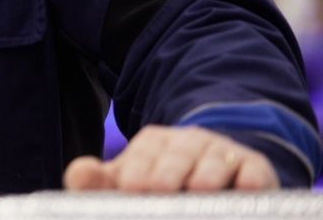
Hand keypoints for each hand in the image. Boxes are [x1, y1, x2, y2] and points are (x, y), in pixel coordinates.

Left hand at [64, 125, 278, 191]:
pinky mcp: (254, 170)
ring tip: (198, 189)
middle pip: (178, 154)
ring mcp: (223, 154)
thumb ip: (101, 181)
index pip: (144, 153)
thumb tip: (76, 174)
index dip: (137, 169)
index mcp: (155, 142)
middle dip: (167, 171)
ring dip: (208, 174)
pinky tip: (245, 189)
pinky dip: (250, 180)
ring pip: (215, 160)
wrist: (221, 173)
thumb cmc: (164, 181)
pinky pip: (253, 172)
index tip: (130, 186)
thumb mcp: (132, 178)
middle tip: (157, 189)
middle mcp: (189, 142)